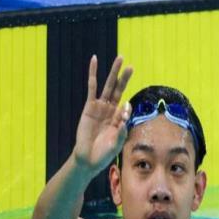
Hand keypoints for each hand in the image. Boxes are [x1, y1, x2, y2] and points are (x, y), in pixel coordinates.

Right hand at [73, 55, 132, 176]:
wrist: (87, 159)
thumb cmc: (103, 154)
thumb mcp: (116, 144)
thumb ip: (122, 130)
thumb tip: (126, 111)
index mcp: (119, 120)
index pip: (126, 108)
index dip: (126, 110)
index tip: (123, 116)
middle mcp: (110, 111)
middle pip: (119, 90)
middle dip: (125, 78)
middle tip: (131, 66)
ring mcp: (100, 107)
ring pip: (108, 86)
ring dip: (114, 73)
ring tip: (120, 59)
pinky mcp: (89, 106)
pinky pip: (92, 87)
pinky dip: (93, 73)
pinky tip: (95, 60)